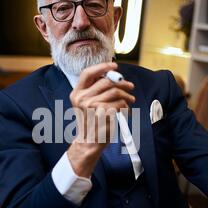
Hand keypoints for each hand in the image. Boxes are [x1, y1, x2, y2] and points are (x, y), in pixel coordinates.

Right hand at [67, 62, 134, 176]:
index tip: (114, 66)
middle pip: (106, 82)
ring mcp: (92, 106)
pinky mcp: (103, 113)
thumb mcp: (85, 104)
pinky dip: (125, 107)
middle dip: (122, 83)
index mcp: (76, 94)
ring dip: (126, 96)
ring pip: (115, 92)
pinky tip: (124, 111)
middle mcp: (82, 99)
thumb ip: (95, 90)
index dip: (102, 67)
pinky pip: (120, 104)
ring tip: (130, 100)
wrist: (89, 142)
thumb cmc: (91, 122)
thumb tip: (114, 76)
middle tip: (130, 87)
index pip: (87, 73)